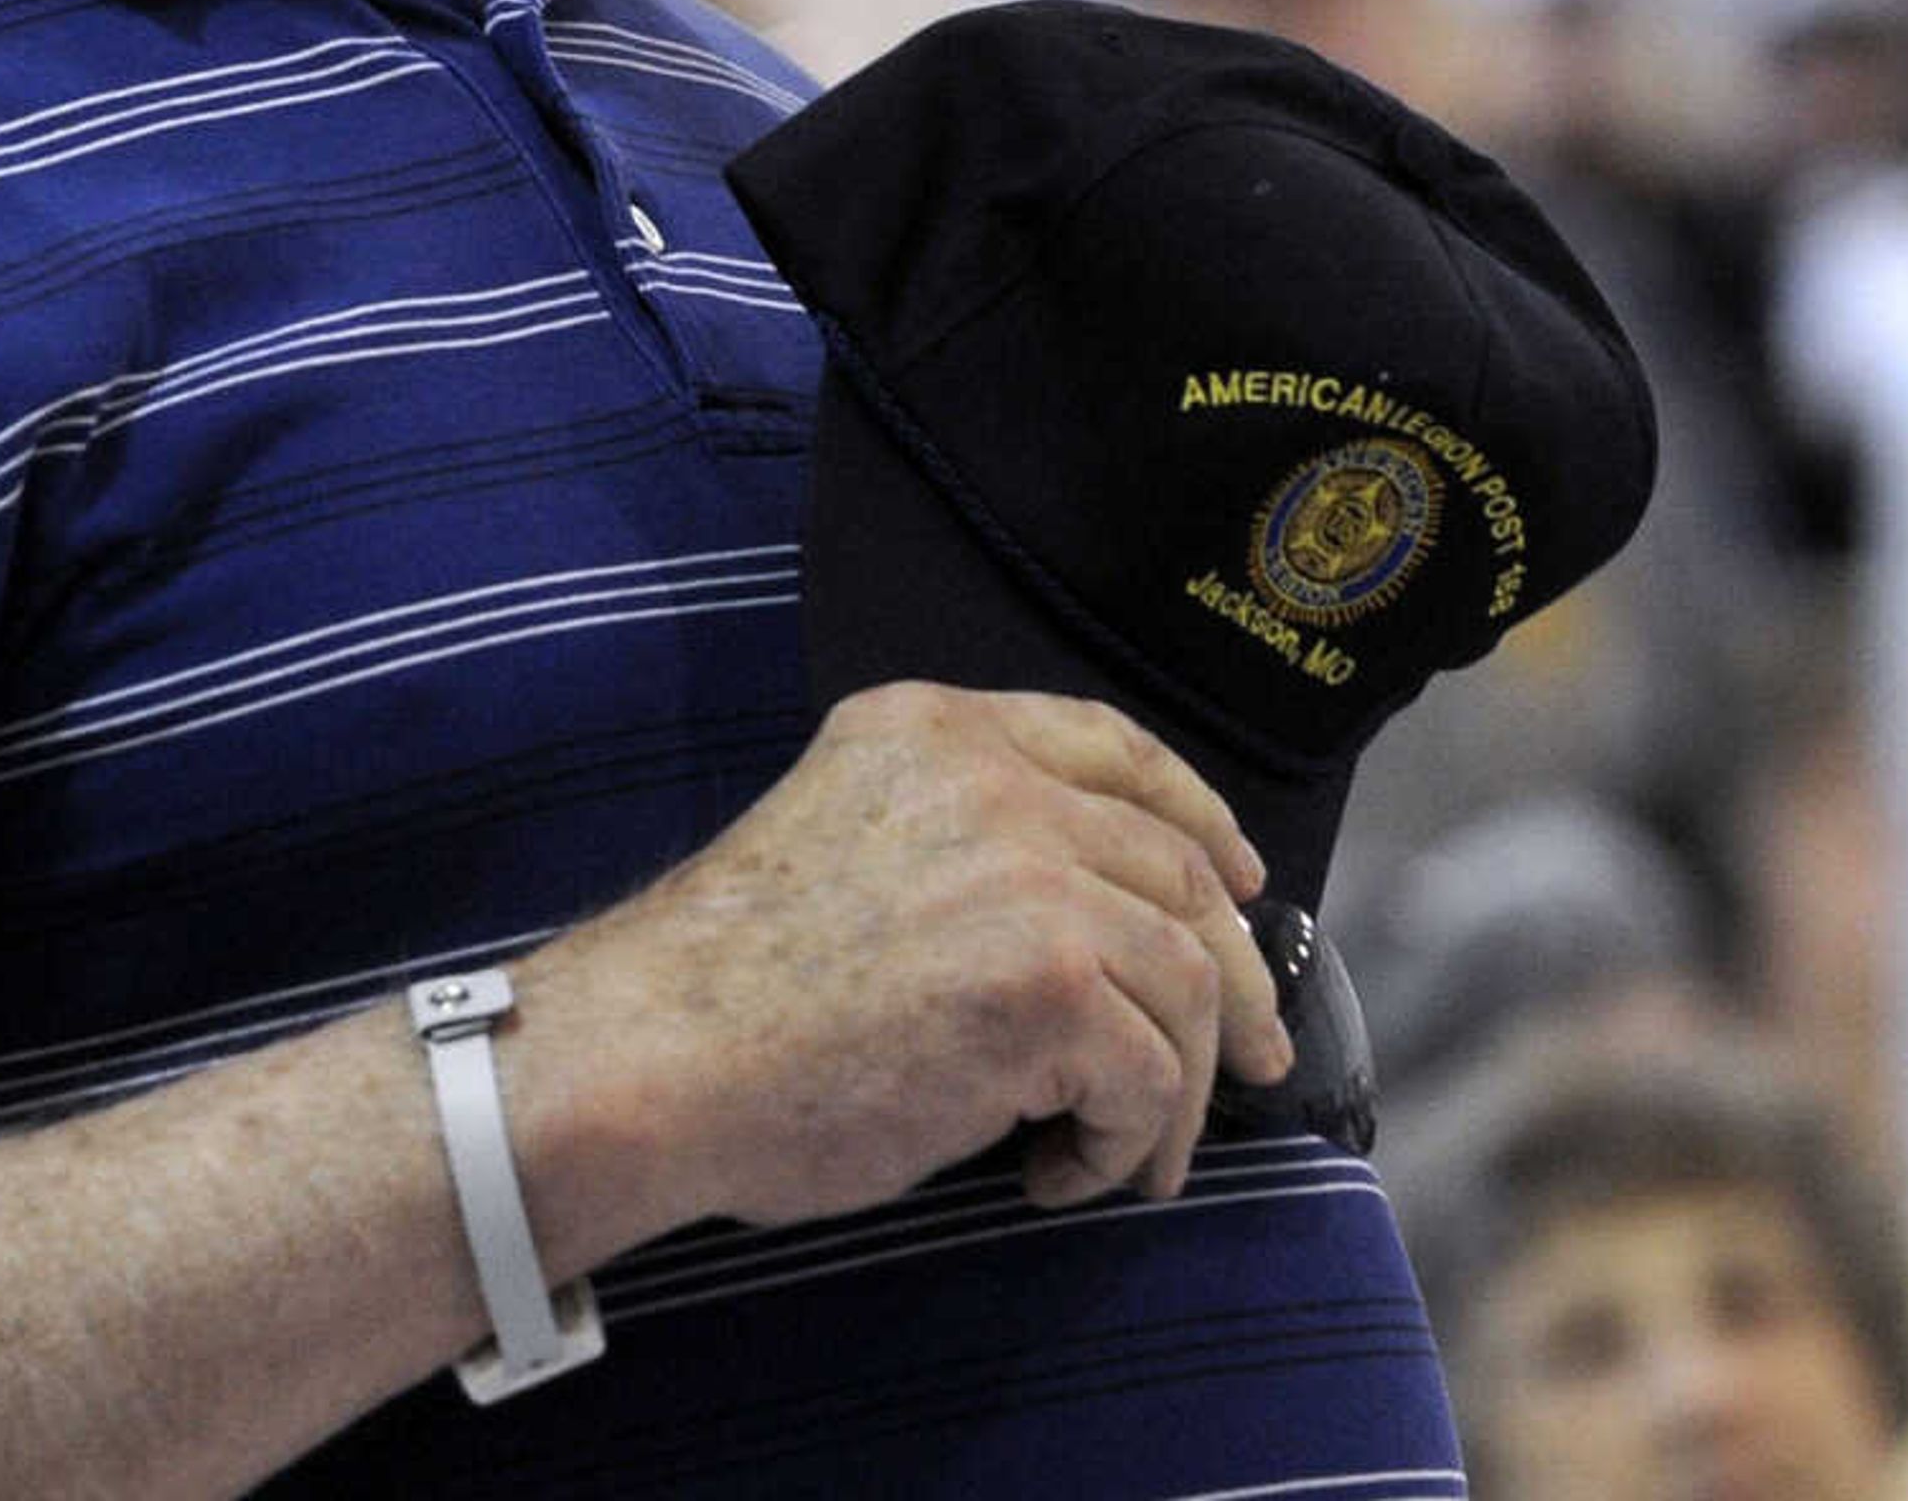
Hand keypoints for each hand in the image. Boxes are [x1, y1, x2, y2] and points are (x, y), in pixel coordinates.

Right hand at [521, 681, 1292, 1231]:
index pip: (1112, 747)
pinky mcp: (1051, 985)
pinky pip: (1149, 1079)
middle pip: (1176, 869)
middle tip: (1254, 1057)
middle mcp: (993, 781)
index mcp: (934, 730)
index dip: (1198, 816)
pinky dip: (1123, 1145)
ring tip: (1123, 1154)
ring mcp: (1030, 876)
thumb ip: (959, 836)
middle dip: (1231, 976)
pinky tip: (1052, 1176)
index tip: (1241, 881)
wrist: (653, 1058)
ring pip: (1185, 983)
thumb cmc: (726, 990)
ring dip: (1175, 1088)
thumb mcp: (846, 837)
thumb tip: (1102, 917)